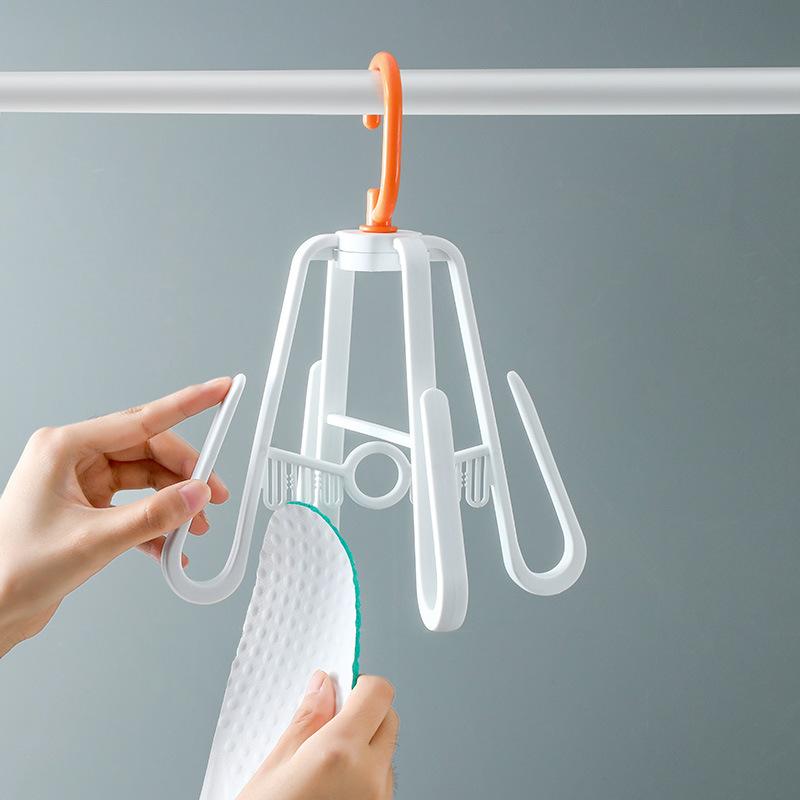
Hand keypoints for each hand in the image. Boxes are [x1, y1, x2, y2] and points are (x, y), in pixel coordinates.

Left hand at [0, 377, 231, 656]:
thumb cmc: (15, 570)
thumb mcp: (93, 541)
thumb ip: (152, 516)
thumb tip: (196, 495)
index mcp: (65, 448)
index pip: (141, 419)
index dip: (187, 404)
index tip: (219, 390)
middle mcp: (74, 457)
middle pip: (149, 449)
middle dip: (186, 472)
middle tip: (214, 492)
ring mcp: (82, 480)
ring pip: (147, 477)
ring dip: (173, 502)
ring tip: (194, 527)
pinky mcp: (89, 505)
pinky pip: (136, 502)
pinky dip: (156, 522)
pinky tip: (170, 545)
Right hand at [239, 672, 397, 799]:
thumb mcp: (272, 772)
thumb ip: (305, 723)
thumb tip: (322, 687)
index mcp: (341, 753)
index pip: (378, 693)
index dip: (361, 685)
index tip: (342, 689)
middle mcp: (371, 777)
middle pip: (389, 720)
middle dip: (365, 714)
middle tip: (329, 726)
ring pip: (387, 754)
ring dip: (366, 749)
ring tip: (324, 769)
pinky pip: (383, 785)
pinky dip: (366, 778)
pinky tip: (332, 790)